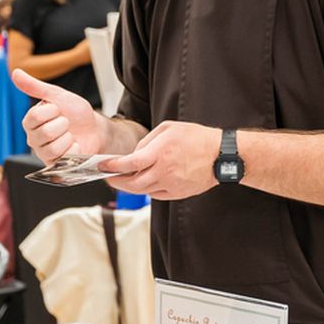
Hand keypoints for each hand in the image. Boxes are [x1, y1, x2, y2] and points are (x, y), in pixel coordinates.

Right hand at [13, 69, 104, 163]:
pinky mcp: (56, 166)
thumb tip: (15, 73)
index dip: (53, 110)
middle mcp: (34, 138)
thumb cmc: (75, 112)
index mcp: (30, 121)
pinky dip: (74, 150)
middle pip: (44, 133)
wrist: (95, 129)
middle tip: (66, 123)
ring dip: (68, 138)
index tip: (58, 109)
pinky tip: (74, 146)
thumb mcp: (57, 95)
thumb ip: (35, 86)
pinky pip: (63, 159)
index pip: (35, 116)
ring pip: (53, 148)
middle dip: (63, 124)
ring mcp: (44, 153)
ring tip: (70, 135)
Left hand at [103, 120, 219, 200]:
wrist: (220, 155)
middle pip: (132, 182)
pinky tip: (141, 183)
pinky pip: (154, 195)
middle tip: (108, 176)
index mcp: (161, 152)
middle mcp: (164, 171)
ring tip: (121, 180)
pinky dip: (144, 190)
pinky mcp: (177, 193)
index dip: (113, 166)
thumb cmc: (196, 138)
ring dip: (128, 187)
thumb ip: (147, 141)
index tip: (103, 165)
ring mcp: (171, 184)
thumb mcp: (168, 128)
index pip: (130, 163)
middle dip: (116, 180)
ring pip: (142, 191)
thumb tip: (134, 155)